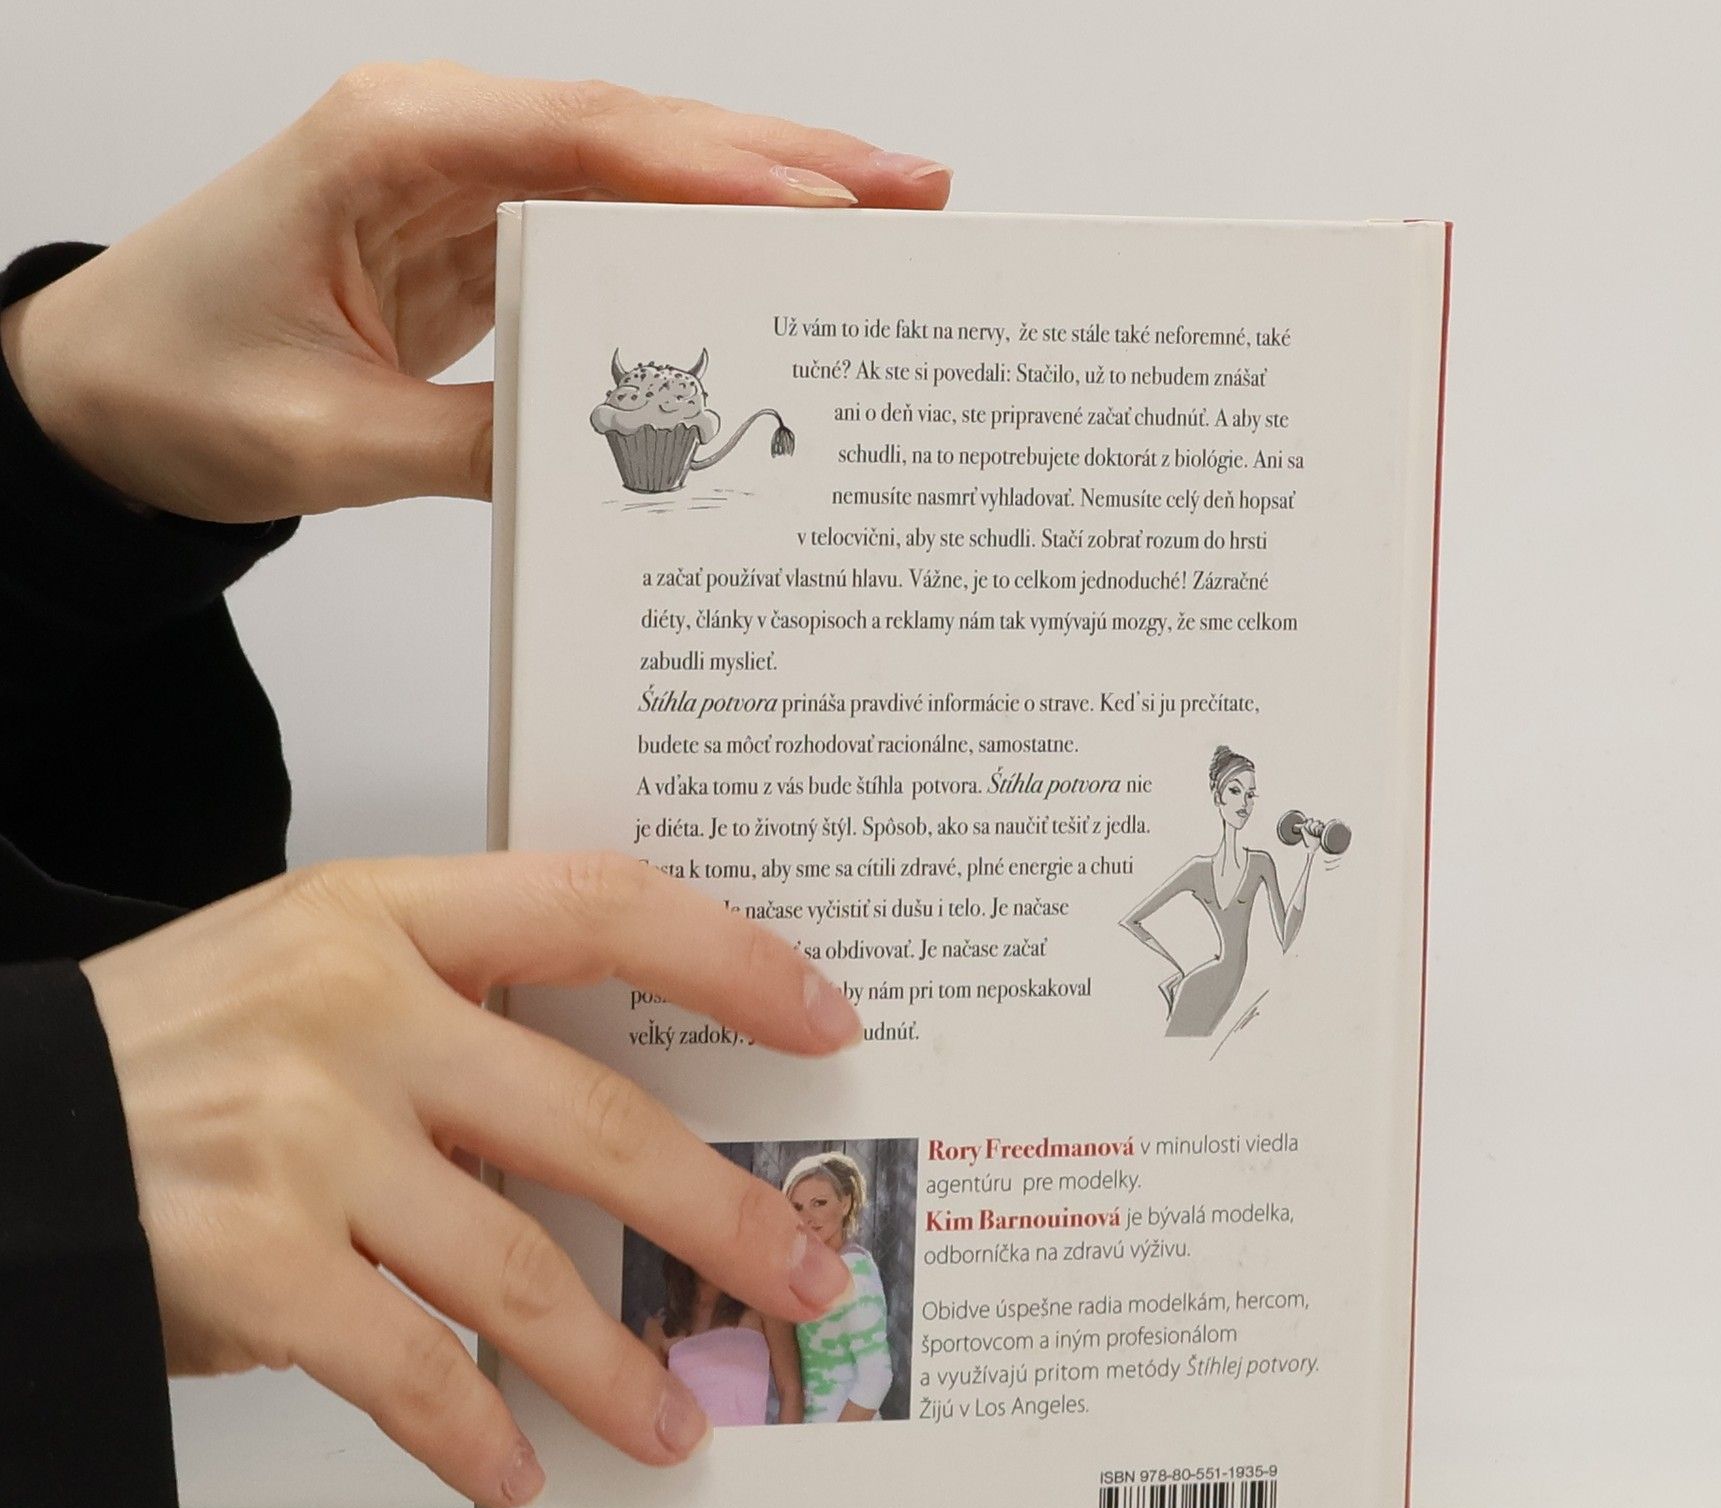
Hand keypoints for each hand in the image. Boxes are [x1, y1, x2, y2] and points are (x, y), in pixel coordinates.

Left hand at [0, 62, 949, 520]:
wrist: (104, 389)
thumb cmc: (176, 382)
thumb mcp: (324, 437)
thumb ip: (473, 444)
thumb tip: (617, 464)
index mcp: (386, 145)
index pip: (577, 142)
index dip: (710, 172)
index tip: (822, 207)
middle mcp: (439, 135)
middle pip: (641, 131)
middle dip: (789, 159)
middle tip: (918, 191)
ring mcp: (470, 178)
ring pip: (644, 168)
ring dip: (767, 192)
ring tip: (890, 214)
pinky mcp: (487, 231)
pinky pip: (615, 226)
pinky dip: (704, 244)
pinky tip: (780, 265)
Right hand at [80, 851, 864, 1506]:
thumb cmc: (169, 1049)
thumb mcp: (309, 970)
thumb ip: (454, 1015)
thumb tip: (617, 1130)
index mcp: (381, 915)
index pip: (598, 907)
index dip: (730, 959)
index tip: (826, 1019)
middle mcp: (353, 1011)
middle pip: (595, 1120)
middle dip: (720, 1215)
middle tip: (801, 1274)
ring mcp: (301, 1135)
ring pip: (518, 1268)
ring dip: (613, 1364)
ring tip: (678, 1419)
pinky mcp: (249, 1256)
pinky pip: (405, 1365)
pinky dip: (471, 1430)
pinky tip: (518, 1469)